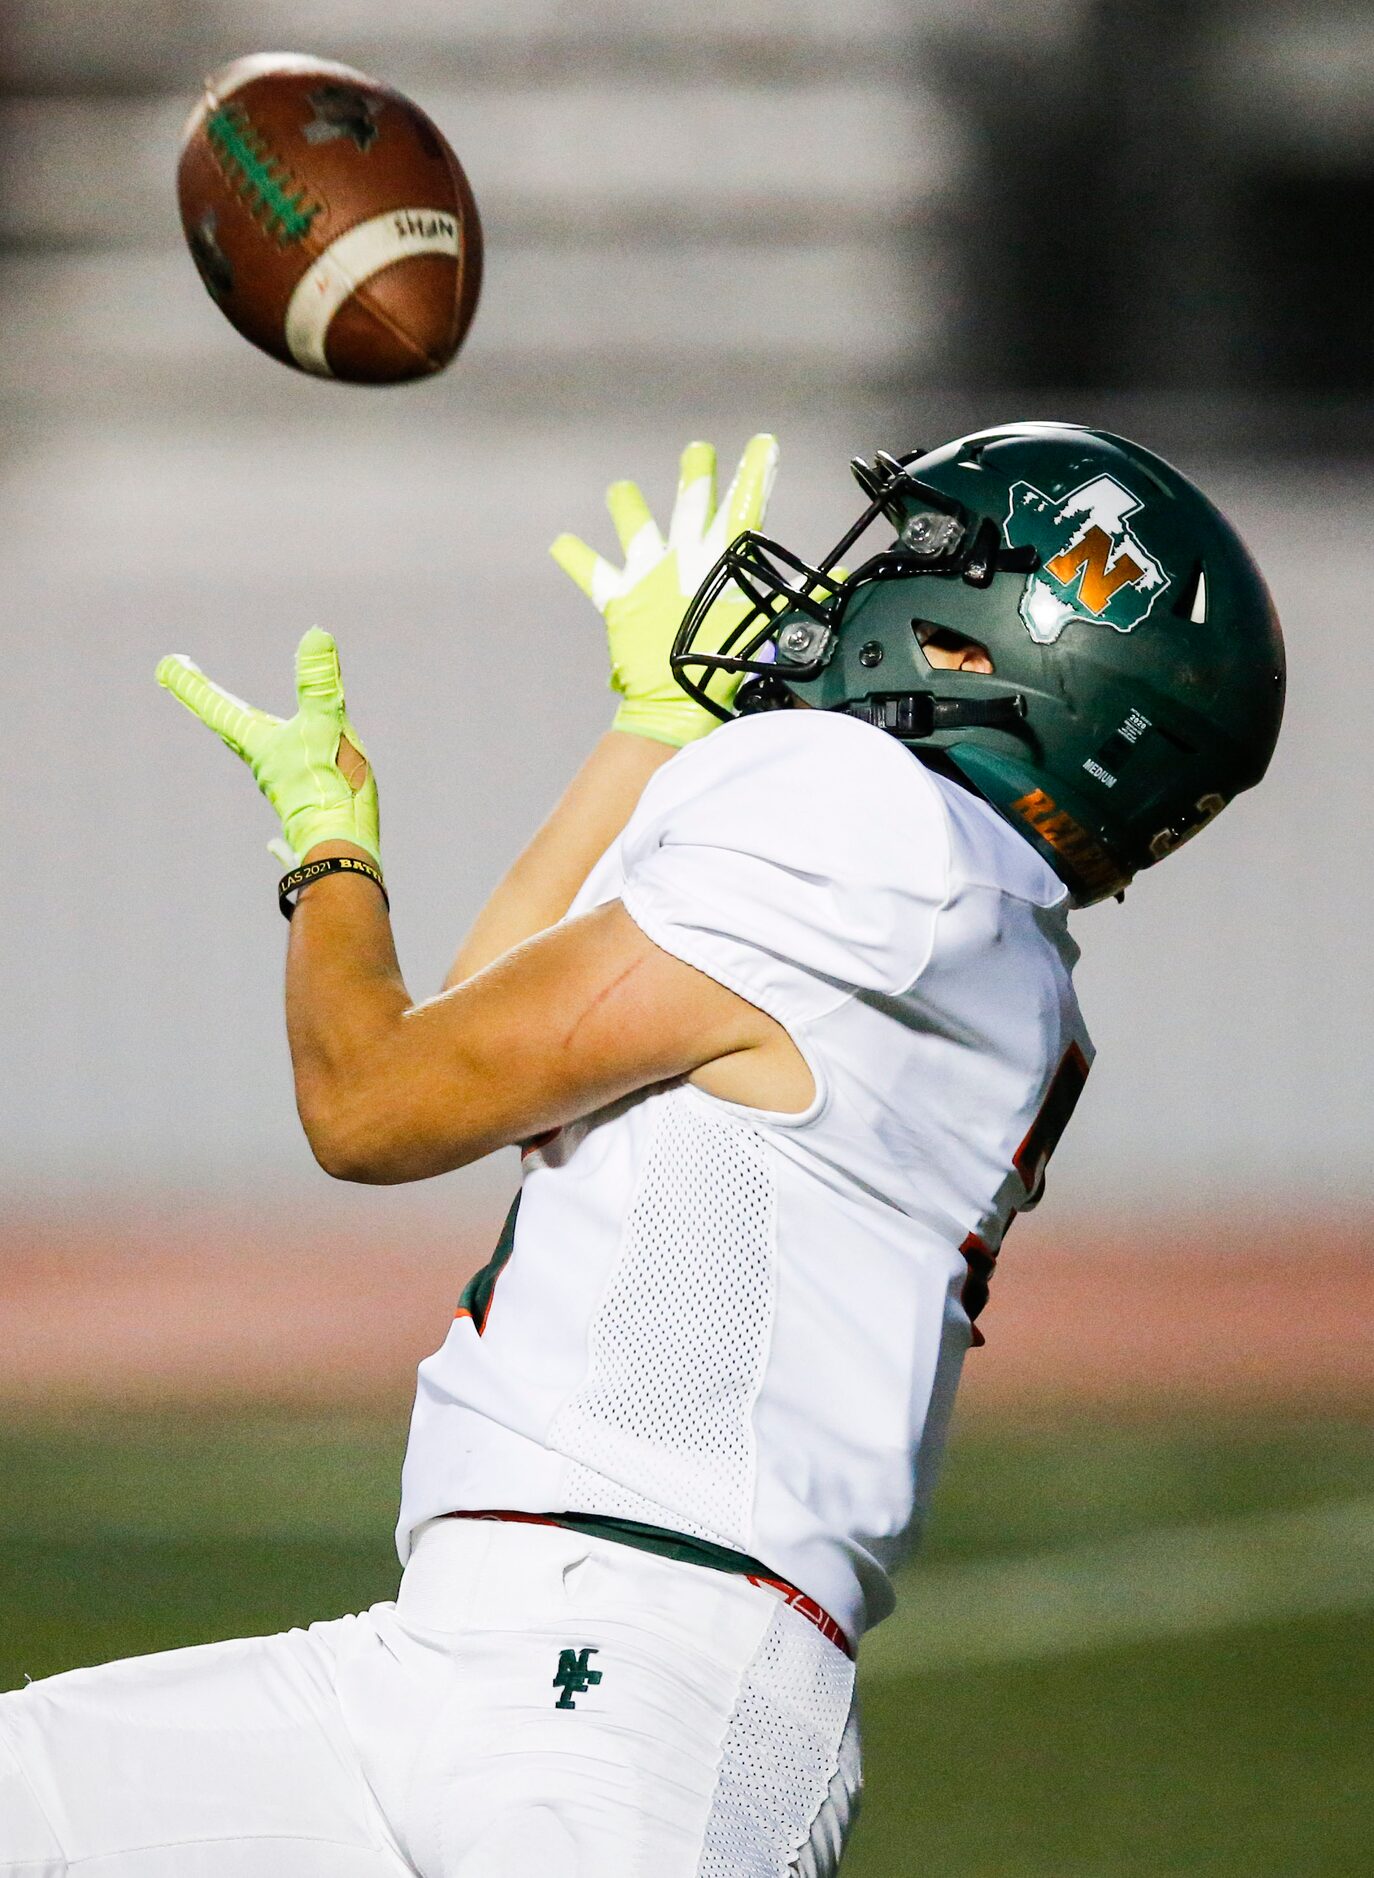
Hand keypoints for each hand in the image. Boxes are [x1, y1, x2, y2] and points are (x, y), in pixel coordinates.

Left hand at [156, 628, 380, 868]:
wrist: (340, 852)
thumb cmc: (329, 789)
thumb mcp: (327, 727)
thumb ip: (319, 684)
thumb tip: (315, 633)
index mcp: (261, 745)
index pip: (219, 708)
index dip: (192, 684)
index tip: (166, 664)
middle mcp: (264, 765)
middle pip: (229, 725)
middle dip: (209, 699)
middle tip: (183, 676)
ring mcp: (282, 787)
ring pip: (257, 750)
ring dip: (246, 729)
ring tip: (239, 716)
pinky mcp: (304, 806)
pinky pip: (284, 785)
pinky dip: (279, 780)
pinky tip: (270, 833)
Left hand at [550, 433, 778, 746]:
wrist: (676, 702)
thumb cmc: (728, 670)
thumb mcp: (770, 629)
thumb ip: (801, 599)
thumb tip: (843, 578)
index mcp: (723, 561)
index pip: (746, 505)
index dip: (755, 473)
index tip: (763, 445)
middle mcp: (684, 557)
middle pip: (692, 505)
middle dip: (696, 475)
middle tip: (697, 450)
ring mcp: (648, 574)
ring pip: (637, 527)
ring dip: (629, 505)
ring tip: (620, 490)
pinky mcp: (618, 598)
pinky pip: (592, 572)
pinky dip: (576, 556)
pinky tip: (559, 541)